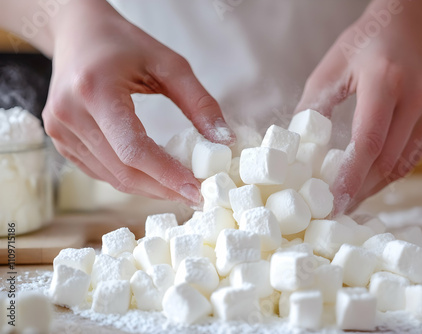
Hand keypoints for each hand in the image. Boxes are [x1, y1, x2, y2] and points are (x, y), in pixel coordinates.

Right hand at [42, 1, 233, 204]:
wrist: (78, 34)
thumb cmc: (125, 44)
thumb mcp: (169, 64)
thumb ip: (199, 102)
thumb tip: (224, 141)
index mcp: (96, 90)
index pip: (134, 149)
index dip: (167, 175)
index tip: (197, 190)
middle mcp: (70, 113)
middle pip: (122, 170)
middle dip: (163, 188)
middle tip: (195, 195)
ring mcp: (59, 130)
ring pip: (111, 176)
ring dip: (148, 187)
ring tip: (179, 186)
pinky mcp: (59, 140)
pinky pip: (99, 171)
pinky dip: (129, 178)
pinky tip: (153, 176)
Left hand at [295, 0, 421, 213]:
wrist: (409, 26)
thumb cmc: (363, 45)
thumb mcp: (329, 69)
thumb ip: (313, 108)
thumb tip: (297, 150)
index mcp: (385, 80)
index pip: (369, 141)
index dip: (351, 177)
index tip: (334, 202)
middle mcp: (416, 96)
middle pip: (387, 160)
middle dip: (360, 189)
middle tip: (335, 208)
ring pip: (403, 164)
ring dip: (374, 186)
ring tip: (349, 200)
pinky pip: (412, 156)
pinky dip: (388, 173)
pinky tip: (368, 181)